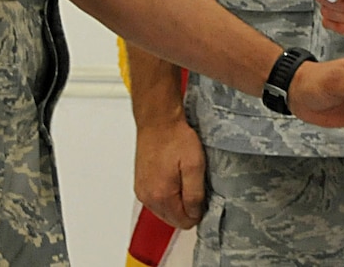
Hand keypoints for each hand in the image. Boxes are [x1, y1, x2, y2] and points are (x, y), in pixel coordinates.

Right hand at [133, 113, 206, 230]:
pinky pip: (157, 200)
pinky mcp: (140, 184)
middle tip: (195, 185)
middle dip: (187, 208)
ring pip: (165, 210)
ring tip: (185, 178)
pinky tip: (174, 177)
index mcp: (161, 196)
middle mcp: (148, 198)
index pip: (183, 222)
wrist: (158, 120)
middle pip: (173, 219)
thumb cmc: (176, 138)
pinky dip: (167, 194)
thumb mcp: (195, 165)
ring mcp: (142, 191)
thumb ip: (194, 194)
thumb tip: (194, 214)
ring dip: (177, 201)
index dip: (198, 211)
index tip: (203, 195)